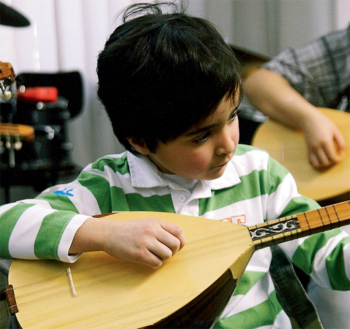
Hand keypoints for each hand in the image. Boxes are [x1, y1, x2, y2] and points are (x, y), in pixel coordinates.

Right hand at [71, 217, 185, 267]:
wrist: (110, 233)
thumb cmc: (130, 230)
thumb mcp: (147, 223)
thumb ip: (162, 229)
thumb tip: (178, 241)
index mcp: (156, 222)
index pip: (178, 231)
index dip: (181, 241)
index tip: (178, 246)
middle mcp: (152, 230)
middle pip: (175, 244)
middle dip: (173, 251)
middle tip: (165, 252)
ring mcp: (146, 242)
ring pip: (167, 255)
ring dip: (163, 258)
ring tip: (154, 255)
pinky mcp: (139, 254)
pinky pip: (157, 263)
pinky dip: (155, 263)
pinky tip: (148, 259)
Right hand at [302, 112, 345, 168]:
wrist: (309, 120)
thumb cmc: (324, 124)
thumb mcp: (336, 131)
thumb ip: (341, 142)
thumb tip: (342, 153)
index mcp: (326, 141)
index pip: (332, 157)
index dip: (338, 160)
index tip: (340, 157)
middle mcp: (317, 147)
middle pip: (325, 162)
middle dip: (331, 162)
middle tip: (334, 157)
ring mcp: (311, 149)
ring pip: (317, 164)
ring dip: (324, 164)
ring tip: (328, 159)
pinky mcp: (308, 149)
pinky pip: (310, 161)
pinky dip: (316, 163)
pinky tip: (320, 160)